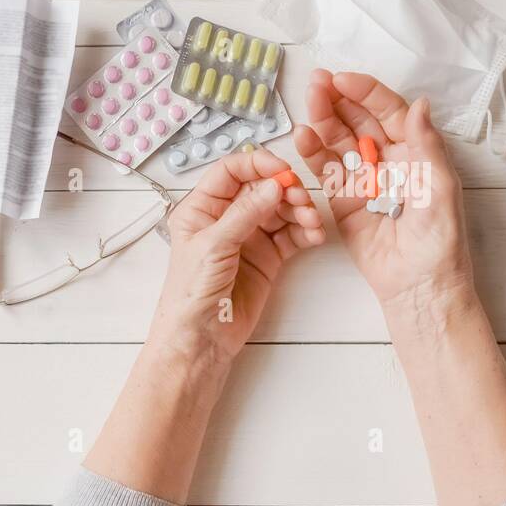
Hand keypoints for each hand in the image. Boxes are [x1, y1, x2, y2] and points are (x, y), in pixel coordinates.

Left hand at [146, 148, 324, 369]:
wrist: (201, 339)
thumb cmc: (190, 295)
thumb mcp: (212, 247)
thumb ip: (244, 214)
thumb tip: (272, 186)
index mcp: (202, 208)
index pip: (231, 172)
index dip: (258, 165)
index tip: (283, 170)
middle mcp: (226, 218)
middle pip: (262, 189)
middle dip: (286, 190)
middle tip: (302, 200)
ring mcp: (249, 237)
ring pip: (281, 210)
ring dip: (300, 211)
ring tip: (311, 222)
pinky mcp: (267, 257)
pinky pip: (291, 235)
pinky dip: (305, 232)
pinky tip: (314, 236)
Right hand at [292, 70, 475, 310]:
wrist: (420, 286)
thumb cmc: (440, 241)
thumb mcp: (441, 188)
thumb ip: (427, 145)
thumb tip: (420, 103)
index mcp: (417, 152)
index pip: (389, 113)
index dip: (366, 93)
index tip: (343, 79)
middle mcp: (390, 162)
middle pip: (360, 121)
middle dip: (338, 100)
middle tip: (316, 82)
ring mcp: (365, 181)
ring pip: (340, 142)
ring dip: (323, 120)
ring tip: (307, 101)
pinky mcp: (344, 203)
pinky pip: (327, 172)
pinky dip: (313, 154)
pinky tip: (303, 136)